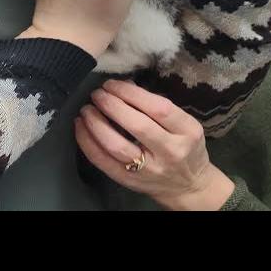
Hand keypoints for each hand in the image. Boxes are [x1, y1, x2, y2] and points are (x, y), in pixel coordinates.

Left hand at [75, 80, 234, 210]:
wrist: (189, 186)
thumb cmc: (185, 147)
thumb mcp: (184, 124)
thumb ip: (157, 106)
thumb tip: (123, 86)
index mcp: (187, 132)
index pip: (158, 108)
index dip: (131, 93)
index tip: (112, 84)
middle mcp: (170, 151)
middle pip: (137, 125)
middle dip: (112, 105)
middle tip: (97, 94)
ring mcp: (149, 170)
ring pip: (117, 146)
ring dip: (96, 124)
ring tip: (87, 110)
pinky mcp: (130, 181)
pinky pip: (103, 162)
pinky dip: (87, 143)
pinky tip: (81, 127)